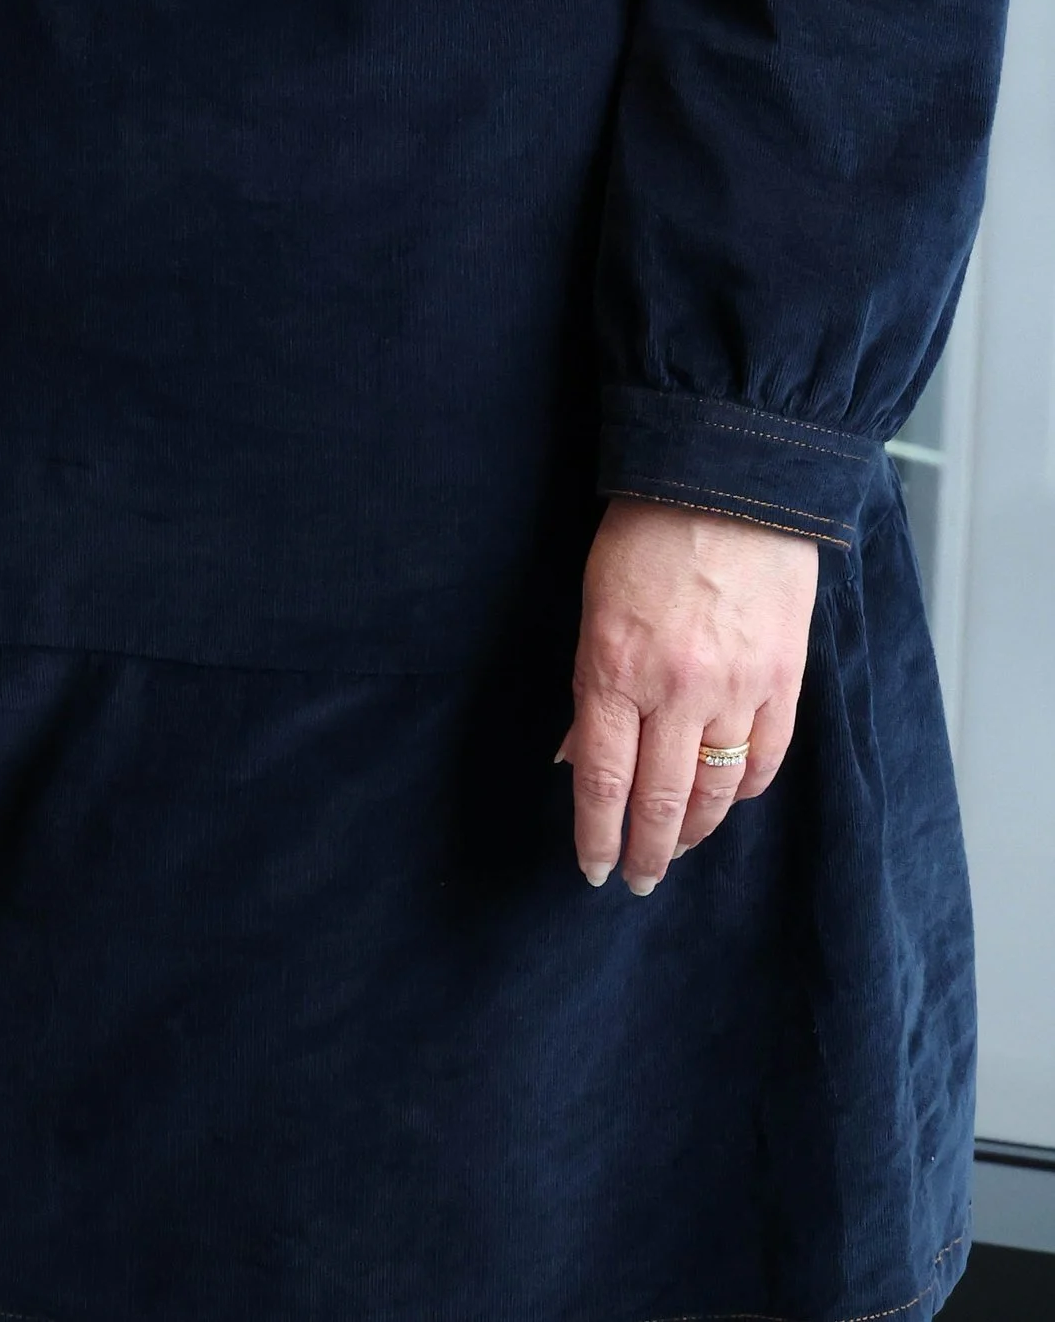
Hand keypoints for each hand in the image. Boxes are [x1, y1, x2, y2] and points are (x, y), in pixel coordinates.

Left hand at [559, 497, 819, 895]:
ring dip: (695, 832)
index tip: (593, 870)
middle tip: (639, 881)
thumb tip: (578, 757)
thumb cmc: (645, 533)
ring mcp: (735, 688)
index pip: (603, 781)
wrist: (726, 480)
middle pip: (660, 801)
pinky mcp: (783, 680)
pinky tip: (727, 801)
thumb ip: (592, 689)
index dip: (597, 836)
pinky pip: (766, 758)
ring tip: (678, 850)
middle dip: (647, 853)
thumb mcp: (593, 604)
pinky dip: (744, 789)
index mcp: (614, 667)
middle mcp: (674, 690)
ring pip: (716, 790)